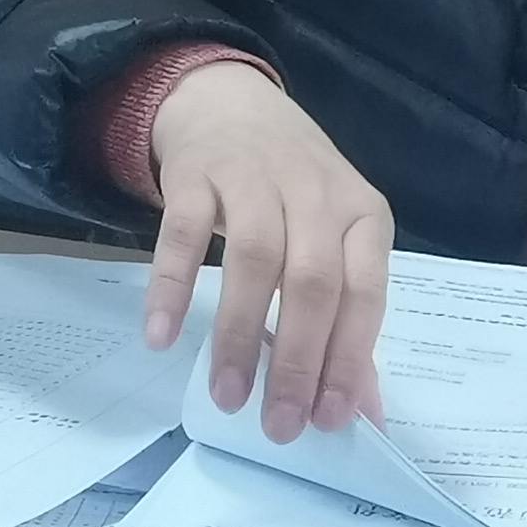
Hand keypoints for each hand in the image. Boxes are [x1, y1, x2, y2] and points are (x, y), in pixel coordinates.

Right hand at [140, 63, 393, 443]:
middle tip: (276, 425)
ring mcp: (254, 177)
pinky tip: (162, 335)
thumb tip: (362, 413)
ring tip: (227, 396)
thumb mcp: (335, 240)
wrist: (230, 102)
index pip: (365, 293)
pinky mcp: (196, 172)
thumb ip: (349, 320)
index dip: (348, 359)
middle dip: (296, 361)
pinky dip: (172, 285)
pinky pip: (183, 232)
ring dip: (238, 334)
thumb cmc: (292, 189)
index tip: (327, 421)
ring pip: (253, 260)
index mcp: (361, 214)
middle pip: (312, 282)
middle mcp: (314, 192)